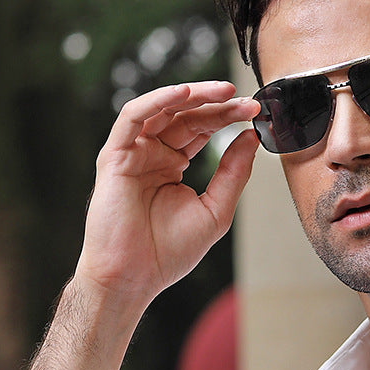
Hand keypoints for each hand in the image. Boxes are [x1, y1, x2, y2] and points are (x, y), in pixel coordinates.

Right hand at [74, 81, 259, 311]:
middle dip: (217, 105)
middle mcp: (152, 155)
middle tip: (246, 100)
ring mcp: (132, 154)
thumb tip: (251, 138)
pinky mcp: (114, 157)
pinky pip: (132, 118)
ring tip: (225, 92)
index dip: (227, 118)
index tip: (255, 112)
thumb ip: (233, 172)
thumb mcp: (216, 209)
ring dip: (193, 95)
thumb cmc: (169, 252)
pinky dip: (157, 101)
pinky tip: (183, 93)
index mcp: (172, 165)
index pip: (202, 130)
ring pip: (162, 110)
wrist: (134, 278)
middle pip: (186, 117)